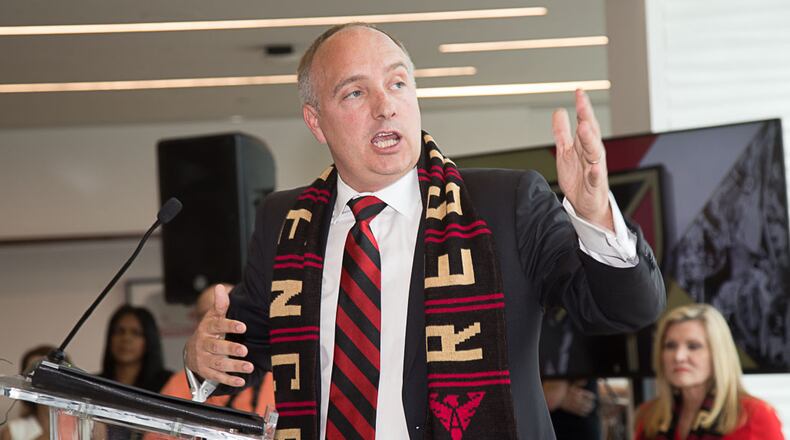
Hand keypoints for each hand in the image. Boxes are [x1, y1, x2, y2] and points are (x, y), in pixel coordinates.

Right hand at [184, 284, 251, 386]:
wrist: (191, 351)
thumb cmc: (209, 330)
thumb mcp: (213, 317)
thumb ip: (220, 305)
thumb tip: (220, 287)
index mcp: (207, 328)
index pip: (217, 325)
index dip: (229, 326)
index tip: (243, 326)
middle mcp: (204, 344)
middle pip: (216, 347)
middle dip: (230, 349)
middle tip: (244, 350)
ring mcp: (204, 359)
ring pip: (218, 363)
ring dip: (234, 366)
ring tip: (249, 366)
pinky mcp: (206, 372)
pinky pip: (217, 377)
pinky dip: (229, 380)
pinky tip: (241, 381)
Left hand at [553, 89, 612, 230]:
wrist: (586, 205)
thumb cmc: (578, 177)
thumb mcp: (566, 151)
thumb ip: (562, 132)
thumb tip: (559, 111)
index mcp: (586, 145)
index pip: (586, 122)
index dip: (583, 107)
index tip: (579, 91)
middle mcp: (593, 154)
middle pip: (591, 133)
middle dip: (587, 118)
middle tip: (582, 105)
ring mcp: (595, 169)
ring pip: (594, 152)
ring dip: (590, 140)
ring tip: (584, 128)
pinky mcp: (594, 186)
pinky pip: (595, 178)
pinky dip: (595, 173)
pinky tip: (593, 167)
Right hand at [559, 381, 596, 416]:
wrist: (554, 396)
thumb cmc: (562, 389)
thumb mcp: (570, 384)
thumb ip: (578, 382)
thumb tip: (585, 380)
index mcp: (578, 392)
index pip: (589, 395)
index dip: (592, 397)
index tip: (593, 397)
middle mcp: (578, 399)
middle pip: (589, 403)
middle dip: (591, 404)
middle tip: (593, 404)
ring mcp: (575, 405)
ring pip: (585, 408)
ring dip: (589, 409)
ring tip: (590, 408)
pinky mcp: (571, 409)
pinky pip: (580, 412)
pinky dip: (584, 413)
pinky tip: (586, 413)